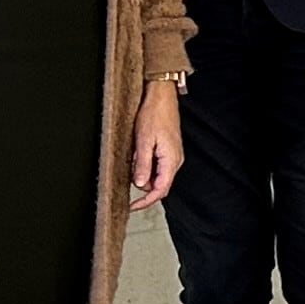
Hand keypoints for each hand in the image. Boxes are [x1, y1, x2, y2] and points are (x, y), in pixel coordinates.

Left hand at [127, 79, 182, 206]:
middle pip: (159, 185)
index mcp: (171, 161)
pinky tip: (139, 152)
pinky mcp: (169, 150)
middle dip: (143, 184)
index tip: (132, 206)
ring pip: (157, 175)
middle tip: (129, 171)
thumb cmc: (155, 114)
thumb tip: (140, 185)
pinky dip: (146, 164)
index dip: (146, 201)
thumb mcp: (144, 141)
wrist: (162, 97)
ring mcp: (173, 155)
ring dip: (143, 171)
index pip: (160, 190)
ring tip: (134, 155)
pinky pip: (158, 165)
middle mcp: (175, 161)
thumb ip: (143, 165)